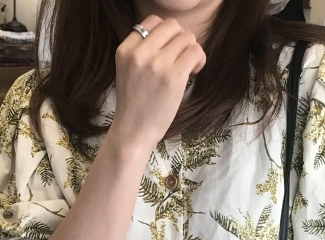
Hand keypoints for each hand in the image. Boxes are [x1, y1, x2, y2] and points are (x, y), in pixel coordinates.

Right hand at [110, 15, 205, 151]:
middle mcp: (139, 53)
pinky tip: (194, 72)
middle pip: (172, 26)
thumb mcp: (128, 71)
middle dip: (180, 40)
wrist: (133, 132)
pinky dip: (199, 59)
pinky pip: (195, 52)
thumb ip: (143, 51)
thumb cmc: (135, 106)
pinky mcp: (173, 76)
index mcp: (125, 50)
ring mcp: (157, 64)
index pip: (152, 21)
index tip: (168, 50)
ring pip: (186, 37)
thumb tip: (174, 36)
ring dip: (192, 50)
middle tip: (181, 59)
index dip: (166, 33)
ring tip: (188, 68)